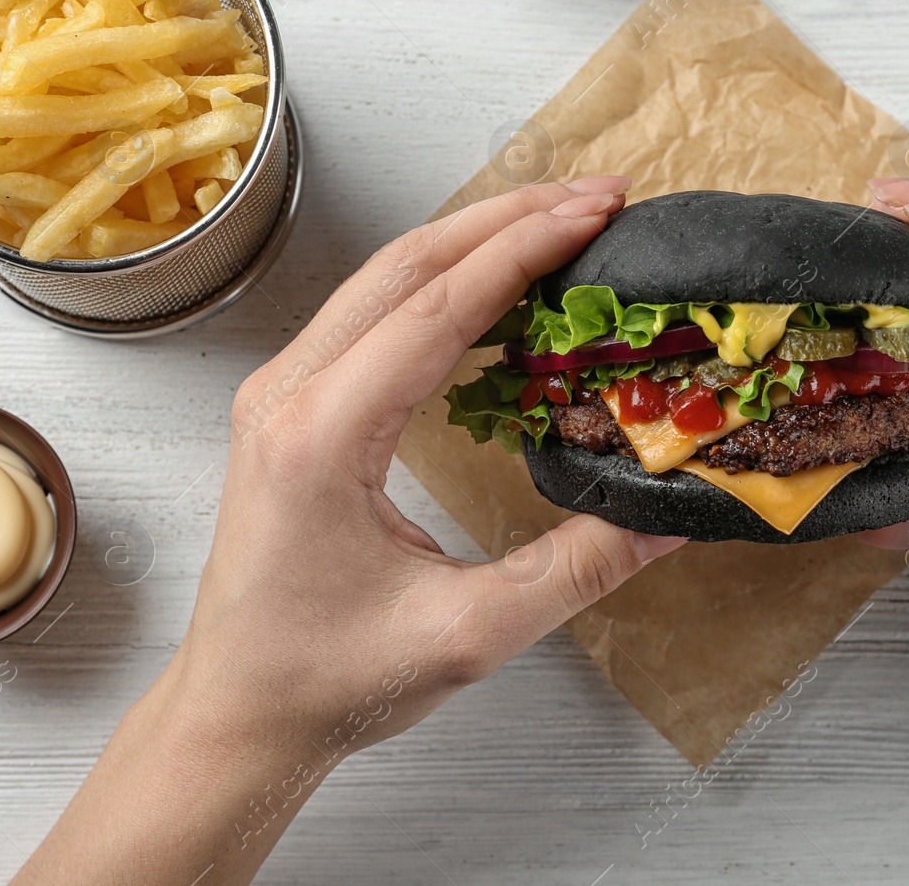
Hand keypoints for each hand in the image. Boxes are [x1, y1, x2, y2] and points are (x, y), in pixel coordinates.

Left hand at [182, 176, 679, 754]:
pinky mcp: (296, 407)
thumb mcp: (467, 633)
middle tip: (597, 197)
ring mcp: (285, 394)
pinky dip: (444, 280)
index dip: (523, 251)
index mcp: (320, 437)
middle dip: (507, 218)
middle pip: (405, 266)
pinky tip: (498, 283)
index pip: (435, 310)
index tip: (594, 212)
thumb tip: (668, 520)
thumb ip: (576, 571)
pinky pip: (374, 313)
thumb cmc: (327, 679)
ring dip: (475, 239)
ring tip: (561, 220)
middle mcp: (290, 396)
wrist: (240, 712)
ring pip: (386, 279)